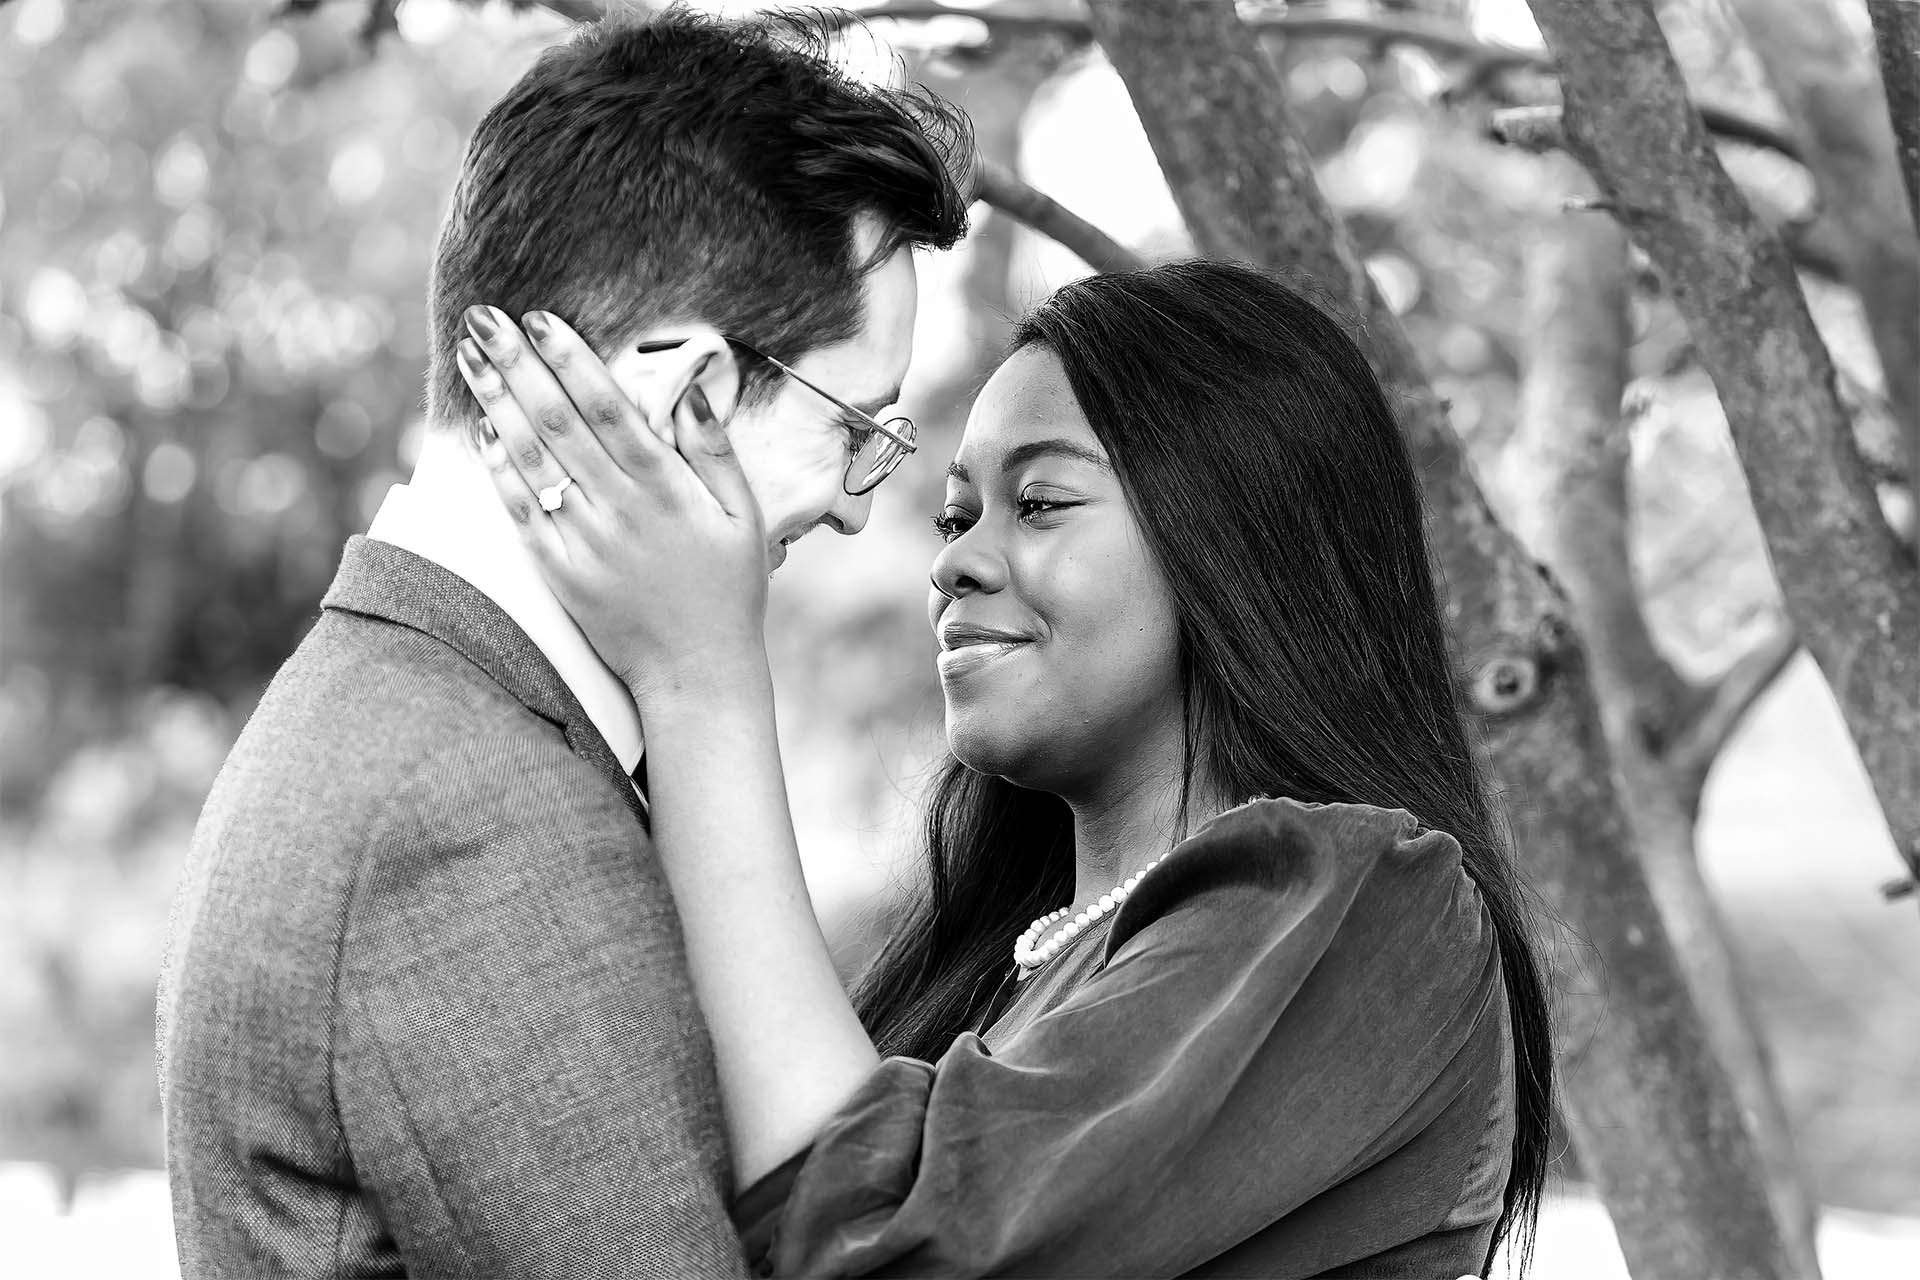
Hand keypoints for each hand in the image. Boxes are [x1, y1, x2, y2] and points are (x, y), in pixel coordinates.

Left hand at [454, 306, 770, 703]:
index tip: (540, 319)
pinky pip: (522, 512)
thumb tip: (692, 392)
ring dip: (497, 404)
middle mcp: (620, 509)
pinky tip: (483, 431)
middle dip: (518, 365)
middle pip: (559, 421)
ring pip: (533, 459)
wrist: (695, 671)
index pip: (609, 408)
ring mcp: (584, 542)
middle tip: (483, 319)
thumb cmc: (728, 590)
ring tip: (470, 358)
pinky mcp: (560, 573)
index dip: (570, 360)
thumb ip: (716, 453)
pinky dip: (500, 470)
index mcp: (667, 489)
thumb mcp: (745, 518)